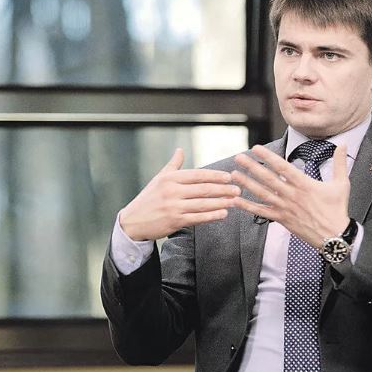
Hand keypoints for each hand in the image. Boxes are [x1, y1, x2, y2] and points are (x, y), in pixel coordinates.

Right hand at [119, 148, 240, 240]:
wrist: (133, 221)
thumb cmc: (148, 199)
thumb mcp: (159, 179)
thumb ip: (173, 165)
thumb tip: (180, 150)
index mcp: (170, 178)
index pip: (197, 175)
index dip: (215, 175)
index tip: (229, 176)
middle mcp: (172, 191)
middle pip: (203, 189)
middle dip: (223, 189)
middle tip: (238, 188)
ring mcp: (173, 206)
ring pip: (203, 203)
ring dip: (221, 202)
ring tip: (235, 201)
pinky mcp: (175, 221)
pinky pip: (197, 218)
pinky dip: (212, 216)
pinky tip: (223, 214)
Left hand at [231, 144, 349, 247]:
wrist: (335, 236)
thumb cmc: (338, 209)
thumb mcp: (342, 184)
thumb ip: (339, 163)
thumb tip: (343, 143)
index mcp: (304, 184)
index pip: (282, 167)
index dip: (268, 156)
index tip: (256, 148)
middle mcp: (292, 195)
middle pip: (268, 178)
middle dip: (251, 166)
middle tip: (238, 157)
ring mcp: (285, 208)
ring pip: (262, 193)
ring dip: (246, 184)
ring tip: (233, 174)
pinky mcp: (282, 220)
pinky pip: (262, 212)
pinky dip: (248, 207)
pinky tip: (236, 201)